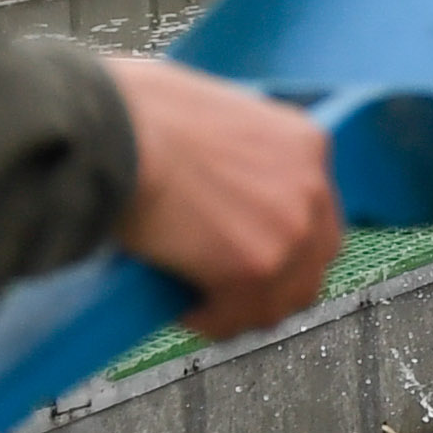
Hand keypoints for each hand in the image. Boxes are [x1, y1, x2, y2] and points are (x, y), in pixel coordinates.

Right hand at [105, 55, 342, 337]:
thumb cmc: (140, 112)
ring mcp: (291, 232)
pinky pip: (237, 316)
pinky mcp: (257, 270)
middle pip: (312, 260)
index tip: (256, 250)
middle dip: (276, 280)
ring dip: (243, 307)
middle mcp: (312, 188)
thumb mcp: (218, 111)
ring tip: (205, 304)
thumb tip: (222, 189)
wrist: (115, 131)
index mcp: (306, 144)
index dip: (285, 238)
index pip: (316, 210)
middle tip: (235, 288)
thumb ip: (240, 153)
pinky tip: (184, 308)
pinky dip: (210, 320)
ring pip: (281, 299)